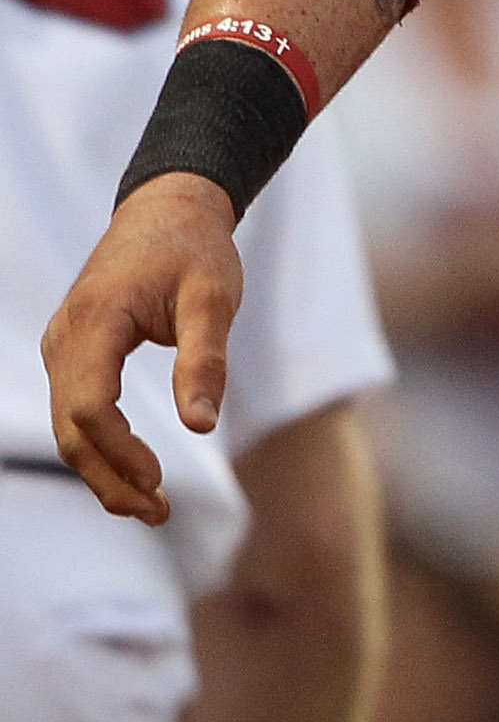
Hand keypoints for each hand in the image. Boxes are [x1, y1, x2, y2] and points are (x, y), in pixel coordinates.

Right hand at [41, 171, 242, 522]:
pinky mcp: (72, 352)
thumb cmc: (195, 249)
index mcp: (96, 320)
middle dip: (109, 479)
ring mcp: (62, 345)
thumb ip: (205, 359)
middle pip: (71, 429)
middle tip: (159, 513)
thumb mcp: (213, 297)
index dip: (121, 451)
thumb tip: (201, 426)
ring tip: (151, 505)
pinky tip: (133, 471)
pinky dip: (99, 446)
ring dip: (102, 470)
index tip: (162, 479)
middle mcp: (66, 337)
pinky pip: (75, 410)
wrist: (168, 208)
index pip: (90, 405)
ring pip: (68, 426)